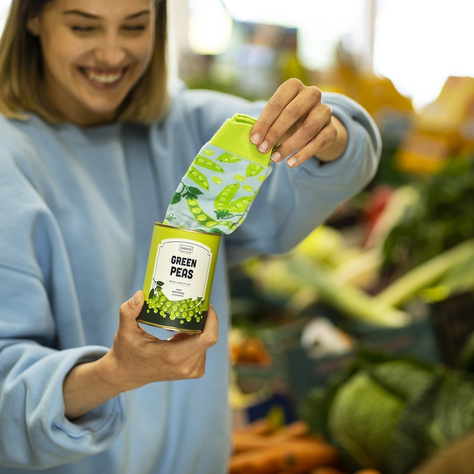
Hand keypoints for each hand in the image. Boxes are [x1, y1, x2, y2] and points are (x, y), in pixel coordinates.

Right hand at [63, 291, 217, 418]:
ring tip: (187, 316)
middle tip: (194, 304)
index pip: (208, 338)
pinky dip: (197, 337)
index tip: (205, 305)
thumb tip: (141, 294)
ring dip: (200, 328)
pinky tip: (183, 330)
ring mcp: (191, 371)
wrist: (126, 374)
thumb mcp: (124, 330)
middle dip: (205, 319)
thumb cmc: (126, 351)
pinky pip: (203, 348)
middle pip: (209, 337)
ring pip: (206, 342)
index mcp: (173, 356)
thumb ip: (128, 311)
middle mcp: (186, 366)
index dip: (213, 319)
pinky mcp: (193, 371)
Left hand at [250, 78, 347, 166]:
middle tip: (262, 150)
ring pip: (308, 128)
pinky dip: (303, 154)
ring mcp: (324, 111)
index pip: (277, 103)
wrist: (316, 128)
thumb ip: (266, 124)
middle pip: (292, 112)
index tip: (254, 140)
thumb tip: (253, 139)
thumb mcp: (277, 117)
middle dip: (275, 133)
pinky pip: (318, 142)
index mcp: (293, 86)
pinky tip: (291, 163)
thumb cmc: (289, 120)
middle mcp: (312, 94)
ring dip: (289, 146)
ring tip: (275, 158)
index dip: (264, 123)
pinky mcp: (332, 129)